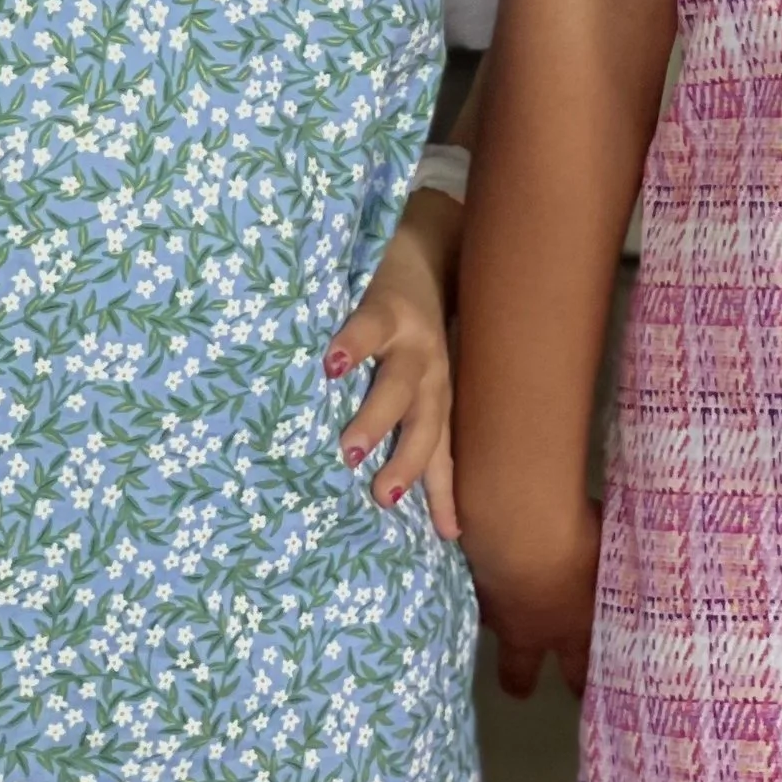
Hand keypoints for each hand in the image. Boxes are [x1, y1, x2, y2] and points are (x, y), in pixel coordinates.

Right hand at [325, 195, 463, 536]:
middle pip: (426, 425)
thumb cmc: (411, 325)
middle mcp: (430, 372)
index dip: (445, 494)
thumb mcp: (417, 379)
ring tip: (351, 448)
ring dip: (378, 417)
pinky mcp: (384, 304)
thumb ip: (410, 428)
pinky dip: (352, 345)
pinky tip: (333, 365)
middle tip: (381, 498)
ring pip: (399, 383)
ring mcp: (410, 338)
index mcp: (436, 395)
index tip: (449, 537)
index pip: (443, 452)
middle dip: (407, 463)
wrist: (423, 244)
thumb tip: (399, 492)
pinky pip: (366, 326)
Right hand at [472, 506, 600, 698]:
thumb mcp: (605, 558)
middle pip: (517, 673)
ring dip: (494, 620)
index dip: (579, 683)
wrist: (518, 523)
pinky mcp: (461, 584)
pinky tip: (474, 559)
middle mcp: (526, 630)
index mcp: (570, 629)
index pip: (577, 672)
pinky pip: (466, 591)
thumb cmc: (576, 542)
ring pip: (489, 629)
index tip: (580, 691)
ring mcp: (490, 610)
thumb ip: (607, 572)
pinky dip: (472, 579)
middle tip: (521, 688)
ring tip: (497, 600)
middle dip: (520, 682)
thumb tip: (617, 569)